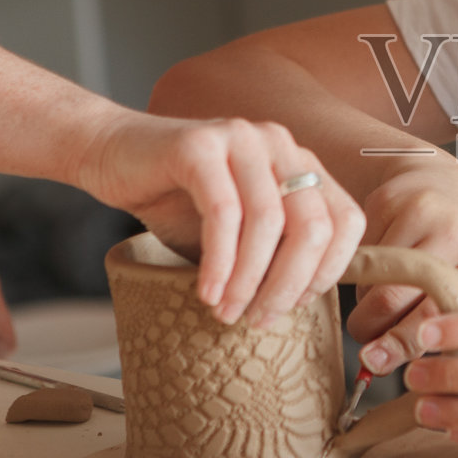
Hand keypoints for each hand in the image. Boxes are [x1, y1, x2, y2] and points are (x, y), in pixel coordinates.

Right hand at [76, 113, 364, 325]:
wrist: (111, 156)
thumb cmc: (178, 201)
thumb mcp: (239, 231)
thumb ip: (274, 253)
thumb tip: (301, 304)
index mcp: (301, 164)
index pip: (346, 220)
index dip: (328, 271)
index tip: (296, 306)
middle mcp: (280, 145)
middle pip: (313, 225)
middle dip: (289, 284)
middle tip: (260, 320)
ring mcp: (242, 138)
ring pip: (268, 222)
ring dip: (249, 280)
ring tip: (228, 313)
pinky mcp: (199, 145)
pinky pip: (222, 213)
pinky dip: (219, 262)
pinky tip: (207, 291)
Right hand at [346, 154, 457, 373]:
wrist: (443, 181)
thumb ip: (437, 325)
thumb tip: (380, 364)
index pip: (438, 314)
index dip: (402, 343)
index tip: (376, 362)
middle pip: (392, 298)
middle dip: (369, 327)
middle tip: (365, 336)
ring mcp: (423, 212)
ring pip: (371, 278)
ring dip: (364, 299)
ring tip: (378, 297)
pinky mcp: (388, 200)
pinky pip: (359, 253)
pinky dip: (360, 269)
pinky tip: (376, 263)